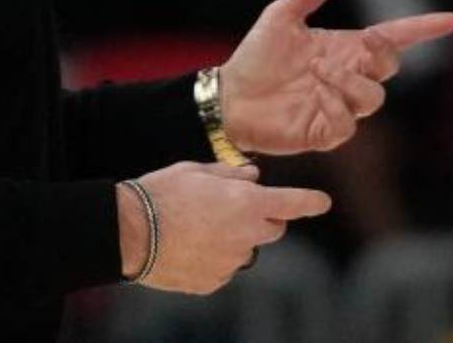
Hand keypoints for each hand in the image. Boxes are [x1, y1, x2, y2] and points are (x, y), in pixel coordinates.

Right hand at [119, 161, 329, 293]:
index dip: (311, 202)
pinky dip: (216, 258)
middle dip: (263, 218)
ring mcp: (230, 262)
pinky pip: (224, 268)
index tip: (323, 203)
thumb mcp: (197, 170)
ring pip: (246, 249)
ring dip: (236, 239)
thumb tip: (254, 176)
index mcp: (247, 203)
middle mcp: (246, 236)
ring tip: (201, 228)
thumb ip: (232, 173)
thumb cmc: (162, 193)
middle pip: (273, 229)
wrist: (129, 233)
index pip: (293, 204)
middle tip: (234, 208)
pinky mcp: (213, 282)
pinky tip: (191, 246)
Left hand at [220, 0, 452, 154]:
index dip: (423, 29)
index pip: (394, 38)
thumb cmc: (257, 57)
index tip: (450, 20)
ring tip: (319, 71)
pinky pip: (346, 126)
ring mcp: (338, 106)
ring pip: (372, 99)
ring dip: (351, 82)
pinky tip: (316, 97)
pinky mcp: (323, 132)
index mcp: (346, 48)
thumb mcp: (283, 15)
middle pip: (389, 67)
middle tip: (360, 41)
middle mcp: (348, 77)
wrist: (229, 96)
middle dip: (381, 53)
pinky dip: (336, 109)